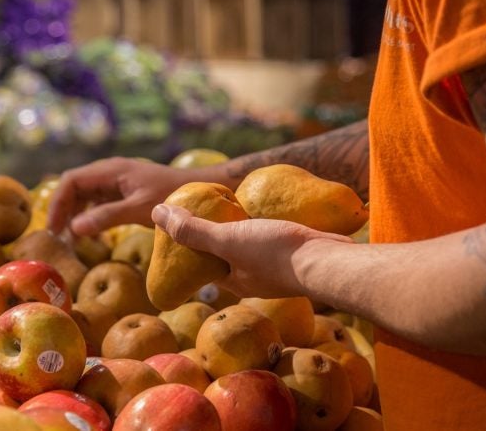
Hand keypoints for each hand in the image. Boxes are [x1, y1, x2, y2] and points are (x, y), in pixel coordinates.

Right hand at [47, 157, 191, 235]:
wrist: (197, 188)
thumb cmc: (171, 195)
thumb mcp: (138, 209)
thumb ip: (107, 216)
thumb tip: (74, 228)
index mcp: (110, 170)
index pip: (71, 181)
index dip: (58, 203)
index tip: (55, 228)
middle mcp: (110, 172)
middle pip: (74, 187)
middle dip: (64, 210)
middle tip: (59, 237)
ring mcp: (116, 180)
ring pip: (85, 194)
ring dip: (75, 213)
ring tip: (72, 238)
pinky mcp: (124, 191)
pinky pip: (98, 200)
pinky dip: (90, 215)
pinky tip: (91, 234)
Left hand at [151, 204, 353, 298]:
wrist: (329, 262)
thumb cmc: (274, 254)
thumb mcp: (226, 239)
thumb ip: (193, 230)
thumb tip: (156, 213)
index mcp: (234, 282)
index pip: (204, 265)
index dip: (191, 245)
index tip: (184, 222)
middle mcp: (255, 279)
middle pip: (228, 254)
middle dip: (218, 235)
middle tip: (208, 207)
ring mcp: (278, 268)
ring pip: (253, 245)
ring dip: (244, 228)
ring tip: (236, 203)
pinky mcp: (297, 254)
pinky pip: (275, 238)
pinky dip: (267, 224)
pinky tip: (268, 205)